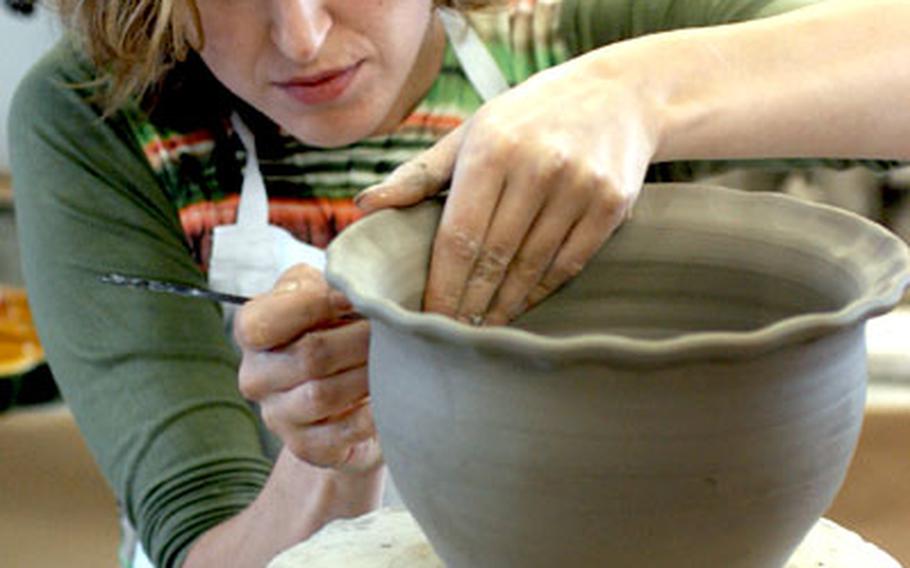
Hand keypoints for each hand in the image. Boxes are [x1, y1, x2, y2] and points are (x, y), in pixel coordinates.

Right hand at [234, 264, 380, 471]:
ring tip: (396, 358)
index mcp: (253, 332)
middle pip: (309, 355)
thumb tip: (348, 288)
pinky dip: (372, 413)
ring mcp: (278, 417)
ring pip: (324, 395)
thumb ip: (324, 282)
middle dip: (359, 339)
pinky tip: (389, 395)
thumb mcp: (322, 292)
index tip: (354, 300)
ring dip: (368, 374)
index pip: (261, 323)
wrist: (349, 391)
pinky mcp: (308, 448)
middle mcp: (256, 377)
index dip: (314, 306)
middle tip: (393, 329)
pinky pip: (342, 432)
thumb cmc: (336, 329)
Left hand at [356, 57, 656, 324]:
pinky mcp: (611, 204)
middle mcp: (537, 167)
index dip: (443, 285)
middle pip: (494, 258)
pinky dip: (541, 291)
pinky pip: (568, 263)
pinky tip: (520, 307)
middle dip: (469, 305)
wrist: (618, 94)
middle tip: (451, 338)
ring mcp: (579, 186)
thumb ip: (420, 174)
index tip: (427, 319)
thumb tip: (365, 205)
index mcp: (492, 148)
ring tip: (481, 333)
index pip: (459, 236)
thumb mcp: (472, 132)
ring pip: (532, 267)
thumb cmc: (528, 117)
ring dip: (503, 306)